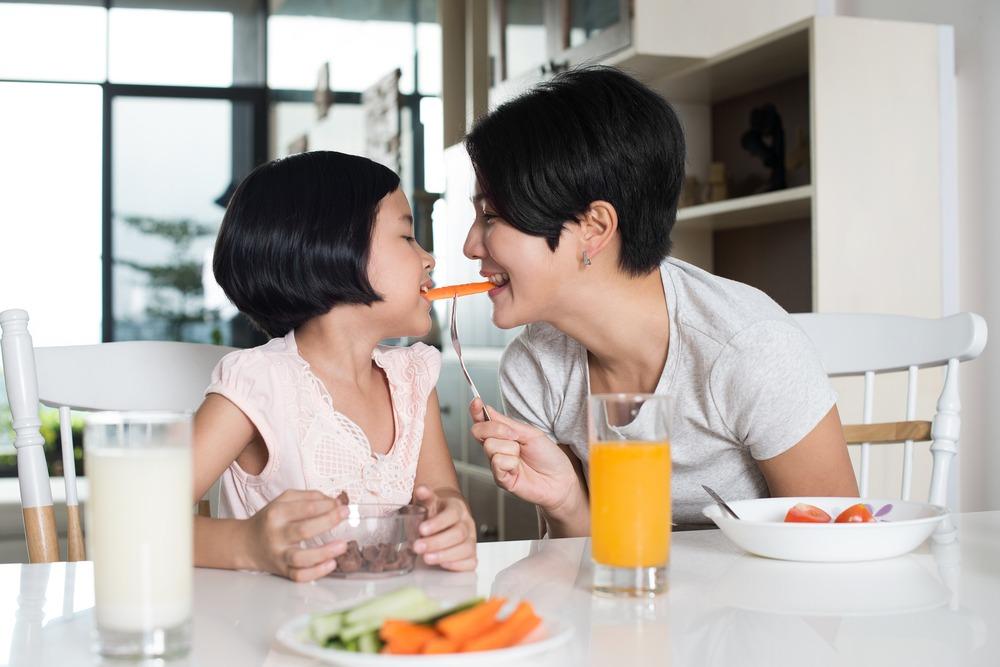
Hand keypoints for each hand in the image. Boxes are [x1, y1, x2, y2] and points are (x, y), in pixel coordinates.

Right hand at [243, 489, 349, 581]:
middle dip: (329, 521)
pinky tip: (331, 564)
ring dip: (324, 552)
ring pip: (301, 558)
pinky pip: (299, 576)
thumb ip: (309, 498)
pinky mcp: (282, 571)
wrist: (246, 544)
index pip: (306, 508)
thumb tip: (335, 502)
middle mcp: (276, 535)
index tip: (342, 505)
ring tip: (342, 545)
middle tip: (345, 515)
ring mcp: (279, 555)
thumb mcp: (283, 501)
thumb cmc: (269, 521)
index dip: (327, 505)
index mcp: (277, 514)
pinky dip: (316, 572)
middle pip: (304, 530)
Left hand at [412, 485, 476, 570]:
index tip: (421, 529)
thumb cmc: (438, 513)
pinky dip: (458, 565)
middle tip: (418, 547)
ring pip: (466, 549)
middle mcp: (467, 524)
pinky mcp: (472, 555)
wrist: (447, 519)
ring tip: (427, 558)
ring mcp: (471, 540)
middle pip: (458, 534)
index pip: (452, 514)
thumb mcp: (430, 502)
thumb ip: (425, 497)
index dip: (437, 523)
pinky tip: (443, 564)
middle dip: (437, 542)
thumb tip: (421, 489)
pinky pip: (471, 562)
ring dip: (445, 555)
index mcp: (457, 509)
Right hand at [469, 399, 585, 522]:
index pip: (482, 421)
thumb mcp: (529, 433)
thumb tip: (486, 409)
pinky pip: (497, 462)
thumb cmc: (548, 456)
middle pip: (479, 431)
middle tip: (516, 436)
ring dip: (510, 449)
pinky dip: (511, 463)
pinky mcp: (500, 479)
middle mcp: (496, 449)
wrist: (560, 479)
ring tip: (522, 456)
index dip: (476, 411)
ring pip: (490, 446)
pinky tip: (519, 469)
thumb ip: (506, 423)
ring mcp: (496, 464)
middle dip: (497, 429)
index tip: (477, 402)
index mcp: (502, 436)